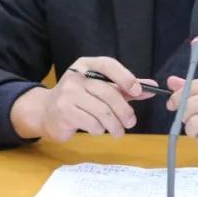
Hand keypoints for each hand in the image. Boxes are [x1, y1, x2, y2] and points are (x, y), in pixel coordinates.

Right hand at [10, 56, 156, 140]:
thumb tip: (152, 87)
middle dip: (124, 111)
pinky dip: (99, 130)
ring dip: (114, 125)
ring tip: (118, 131)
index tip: (138, 91)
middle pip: (108, 93)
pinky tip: (98, 130)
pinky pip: (91, 123)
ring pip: (102, 112)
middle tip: (131, 123)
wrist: (46, 112)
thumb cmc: (79, 98)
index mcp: (87, 65)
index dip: (126, 77)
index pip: (109, 65)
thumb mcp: (101, 88)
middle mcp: (76, 76)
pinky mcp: (64, 112)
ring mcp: (67, 94)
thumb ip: (125, 87)